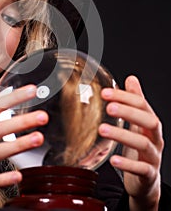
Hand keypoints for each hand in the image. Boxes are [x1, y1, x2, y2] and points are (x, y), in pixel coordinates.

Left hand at [99, 75, 163, 210]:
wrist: (147, 180)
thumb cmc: (140, 146)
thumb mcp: (138, 122)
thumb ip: (135, 102)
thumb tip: (131, 78)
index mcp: (150, 123)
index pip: (142, 105)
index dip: (125, 97)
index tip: (105, 93)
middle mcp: (155, 137)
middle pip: (149, 121)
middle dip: (129, 112)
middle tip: (108, 107)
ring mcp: (154, 156)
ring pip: (143, 144)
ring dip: (122, 135)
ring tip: (103, 130)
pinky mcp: (149, 174)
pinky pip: (142, 169)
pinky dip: (128, 165)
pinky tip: (113, 160)